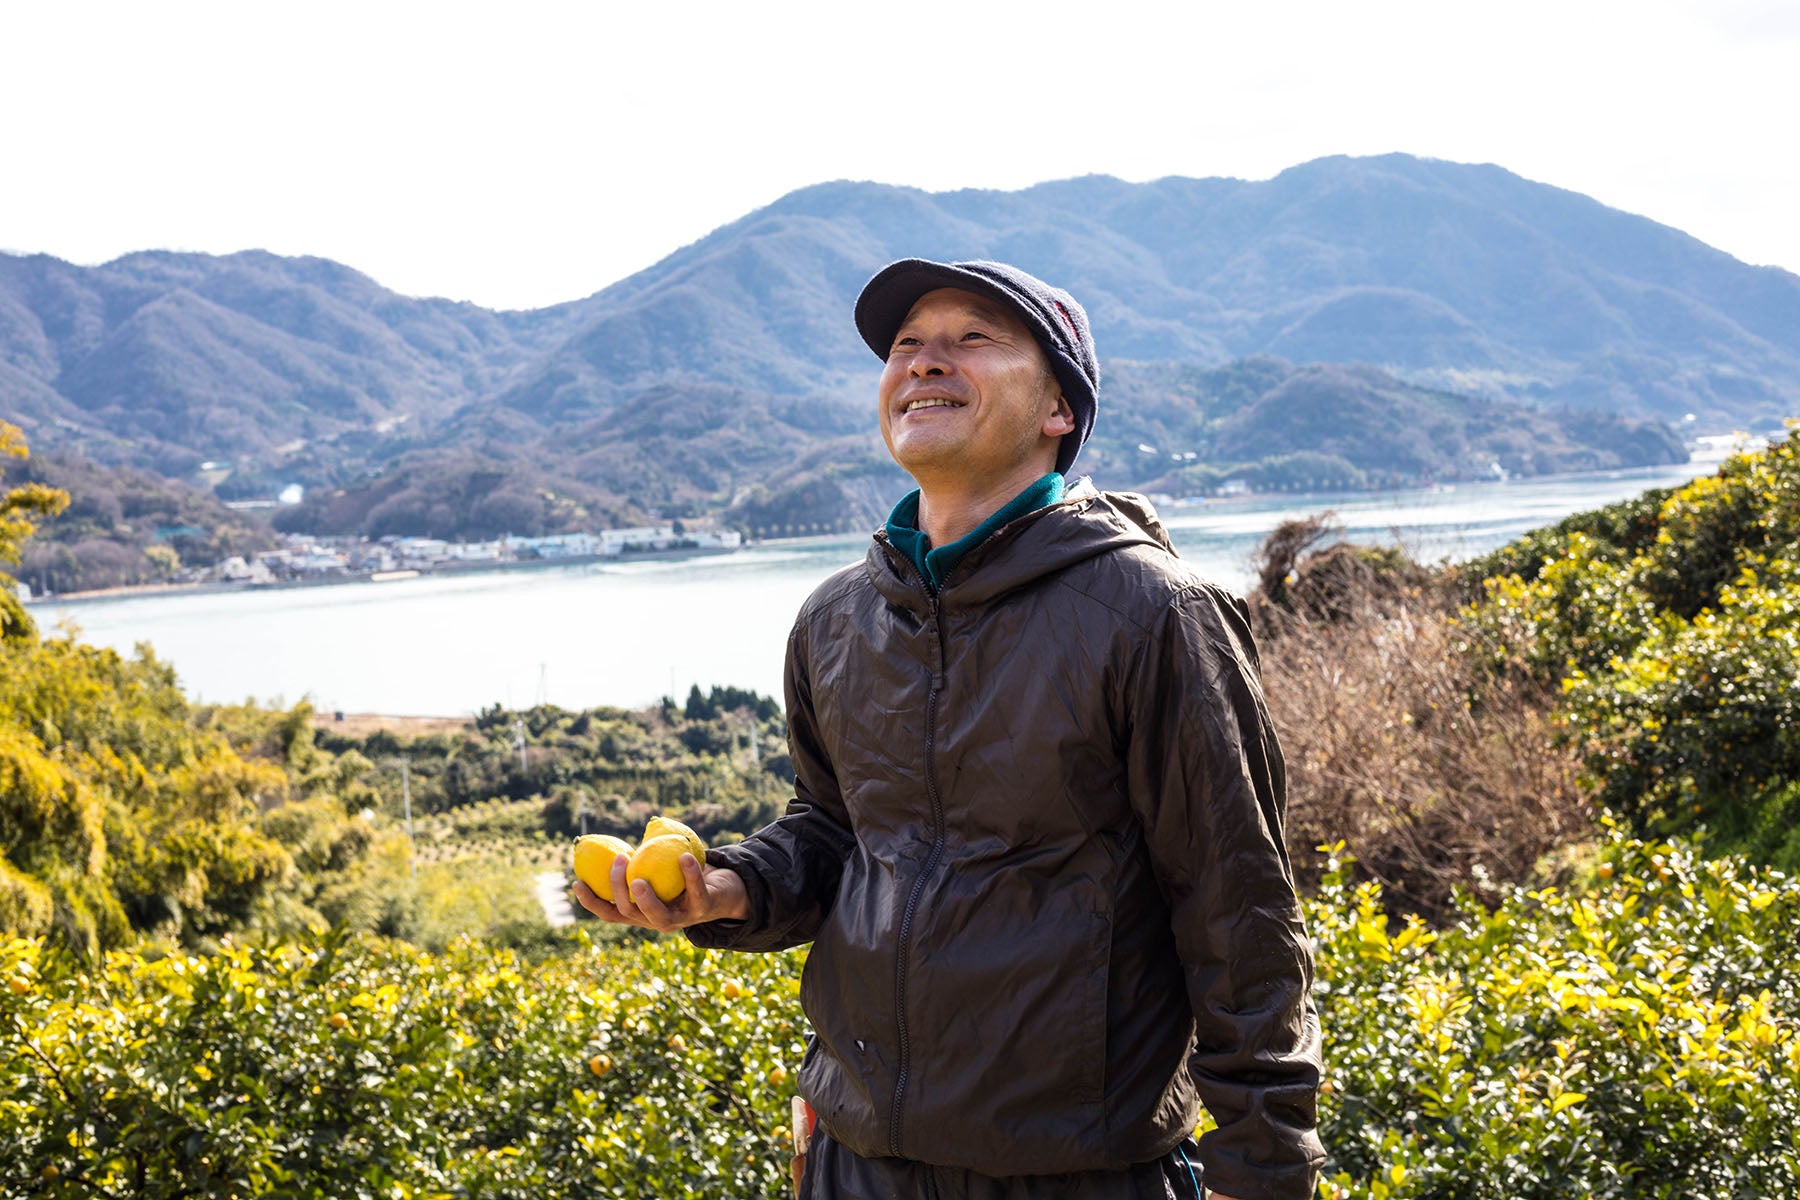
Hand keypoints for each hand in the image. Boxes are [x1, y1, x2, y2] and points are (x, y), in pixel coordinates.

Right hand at [572, 852, 749, 932]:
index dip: (591, 902)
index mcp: (641, 913)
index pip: (610, 913)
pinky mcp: (702, 910)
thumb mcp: (656, 871)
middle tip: (618, 861)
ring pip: (658, 916)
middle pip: (629, 912)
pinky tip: (684, 856)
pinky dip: (690, 874)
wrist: (722, 892)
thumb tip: (610, 839)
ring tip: (639, 879)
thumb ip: (637, 862)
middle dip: (619, 889)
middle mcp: (656, 920)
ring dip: (647, 898)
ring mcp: (679, 918)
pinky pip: (695, 892)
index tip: (577, 882)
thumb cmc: (681, 878)